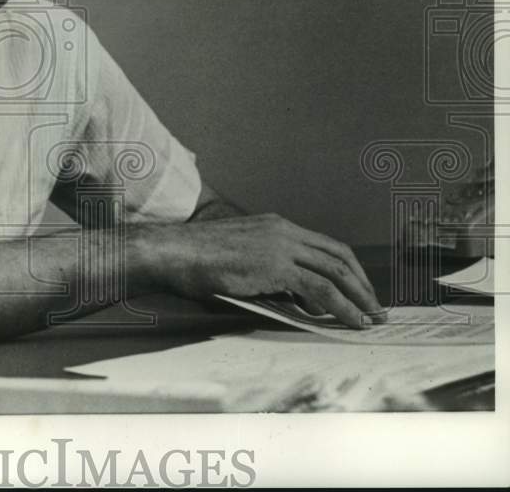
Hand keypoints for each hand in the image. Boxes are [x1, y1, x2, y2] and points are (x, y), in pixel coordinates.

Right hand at [135, 213, 384, 328]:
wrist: (172, 252)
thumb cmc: (194, 260)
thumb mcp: (238, 259)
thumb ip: (267, 272)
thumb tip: (293, 299)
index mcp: (275, 225)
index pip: (324, 245)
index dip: (347, 269)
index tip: (358, 290)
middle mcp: (283, 230)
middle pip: (338, 254)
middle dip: (362, 283)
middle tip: (374, 307)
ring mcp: (280, 245)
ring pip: (336, 271)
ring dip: (359, 297)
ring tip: (370, 318)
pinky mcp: (275, 265)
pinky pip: (320, 288)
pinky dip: (342, 306)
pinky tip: (350, 321)